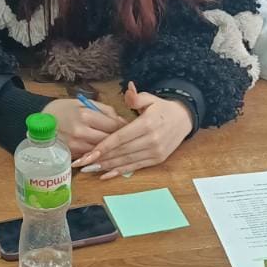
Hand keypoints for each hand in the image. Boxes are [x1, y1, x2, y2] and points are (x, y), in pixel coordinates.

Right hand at [43, 96, 122, 156]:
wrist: (40, 122)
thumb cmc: (64, 110)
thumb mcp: (85, 103)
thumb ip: (106, 111)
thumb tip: (124, 122)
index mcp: (85, 115)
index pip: (114, 126)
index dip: (126, 129)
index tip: (133, 130)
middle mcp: (81, 131)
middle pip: (110, 141)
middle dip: (121, 142)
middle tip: (130, 141)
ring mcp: (75, 146)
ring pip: (102, 151)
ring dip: (112, 151)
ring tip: (120, 148)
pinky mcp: (72, 155)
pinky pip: (91, 157)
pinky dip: (99, 155)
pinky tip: (105, 153)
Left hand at [72, 85, 191, 176]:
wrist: (184, 119)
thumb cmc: (162, 108)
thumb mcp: (150, 98)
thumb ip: (136, 97)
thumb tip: (128, 90)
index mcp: (147, 124)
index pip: (120, 137)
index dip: (103, 146)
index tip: (88, 154)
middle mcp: (152, 140)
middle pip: (121, 151)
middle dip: (100, 159)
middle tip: (82, 164)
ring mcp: (155, 152)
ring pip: (126, 161)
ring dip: (107, 167)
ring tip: (90, 170)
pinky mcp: (157, 159)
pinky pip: (135, 167)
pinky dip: (119, 172)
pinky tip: (105, 175)